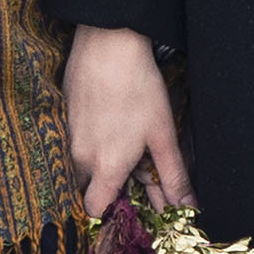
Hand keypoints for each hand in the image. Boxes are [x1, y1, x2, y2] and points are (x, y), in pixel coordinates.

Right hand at [64, 24, 191, 222]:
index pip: (94, 209)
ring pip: (86, 163)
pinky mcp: (65, 116)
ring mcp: (70, 135)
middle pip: (91, 187)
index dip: (113, 209)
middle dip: (113, 184)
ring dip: (106, 161)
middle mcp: (80, 157)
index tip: (135, 199)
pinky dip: (97, 140)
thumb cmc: (138, 89)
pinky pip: (80, 141)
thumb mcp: (163, 135)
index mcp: (105, 167)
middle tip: (140, 166)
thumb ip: (173, 176)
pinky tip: (115, 122)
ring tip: (130, 139)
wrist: (107, 44)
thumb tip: (187, 208)